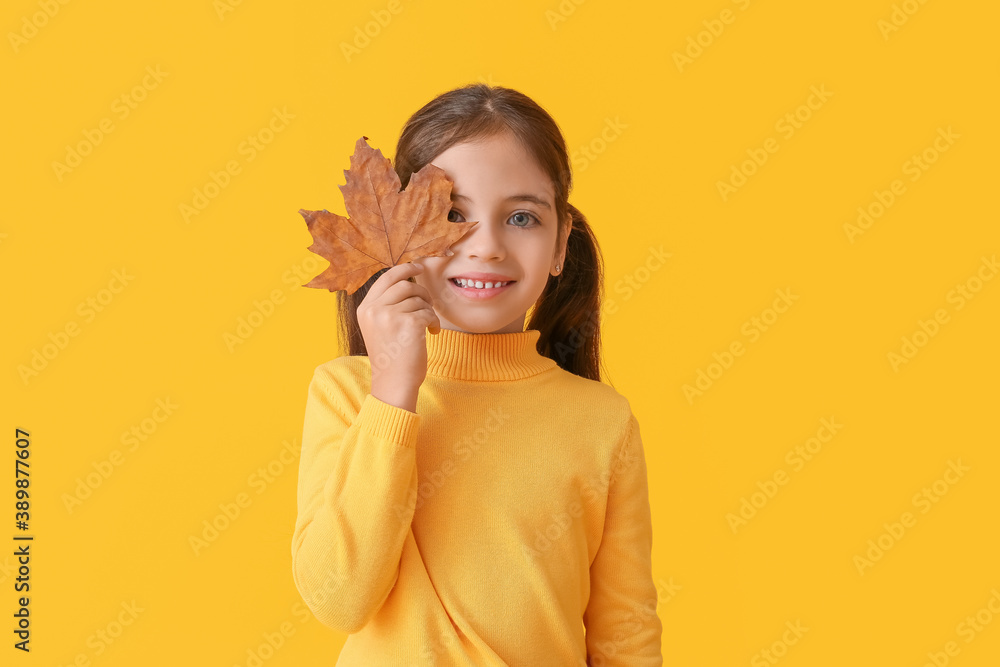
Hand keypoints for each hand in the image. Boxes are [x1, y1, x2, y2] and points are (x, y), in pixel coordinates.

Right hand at [357, 262, 440, 411]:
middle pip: (405, 284)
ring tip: (427, 326)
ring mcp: (389, 316)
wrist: (394, 383)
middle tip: (429, 303)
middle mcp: (374, 309)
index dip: (404, 269)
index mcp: (365, 308)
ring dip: (428, 311)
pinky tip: (432, 333)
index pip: (386, 277)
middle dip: (422, 291)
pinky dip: (434, 322)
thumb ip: (386, 304)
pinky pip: (428, 312)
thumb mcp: (378, 327)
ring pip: (418, 299)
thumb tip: (408, 279)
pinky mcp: (408, 324)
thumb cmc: (391, 357)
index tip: (418, 267)